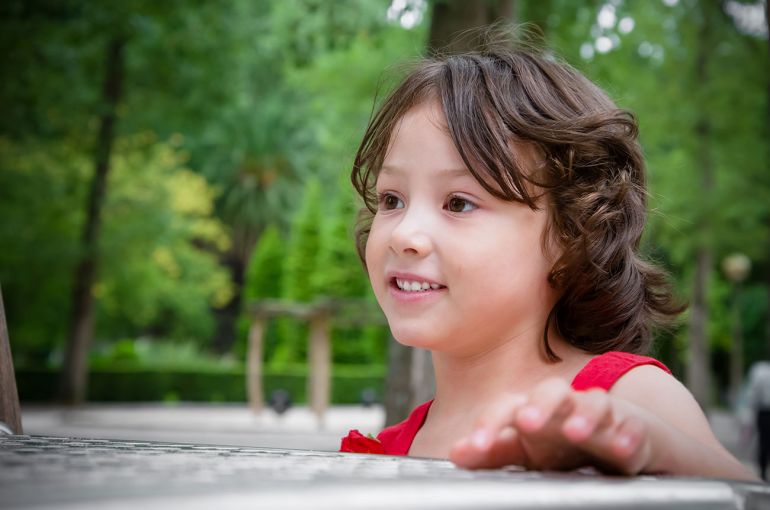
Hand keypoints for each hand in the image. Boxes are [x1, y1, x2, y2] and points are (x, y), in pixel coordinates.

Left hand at [449, 378, 653, 474]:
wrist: (616, 441)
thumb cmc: (562, 445)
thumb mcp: (526, 452)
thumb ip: (493, 452)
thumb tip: (455, 453)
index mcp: (534, 411)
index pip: (508, 408)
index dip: (490, 424)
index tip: (474, 446)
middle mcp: (565, 406)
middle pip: (551, 392)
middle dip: (540, 405)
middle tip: (526, 421)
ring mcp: (600, 415)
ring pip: (595, 402)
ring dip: (585, 416)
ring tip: (575, 431)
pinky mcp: (631, 428)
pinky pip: (632, 426)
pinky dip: (627, 434)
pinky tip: (621, 448)